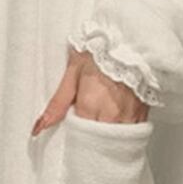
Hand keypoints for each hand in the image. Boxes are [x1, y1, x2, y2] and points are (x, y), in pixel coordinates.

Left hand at [32, 49, 149, 135]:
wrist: (131, 42)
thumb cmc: (101, 53)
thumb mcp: (73, 73)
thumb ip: (57, 103)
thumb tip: (40, 126)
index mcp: (91, 104)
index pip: (79, 135)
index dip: (75, 136)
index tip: (73, 133)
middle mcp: (111, 113)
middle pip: (97, 141)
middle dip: (90, 141)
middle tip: (85, 132)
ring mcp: (129, 116)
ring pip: (115, 141)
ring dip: (106, 139)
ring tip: (100, 126)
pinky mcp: (142, 115)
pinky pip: (130, 134)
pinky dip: (121, 133)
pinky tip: (116, 125)